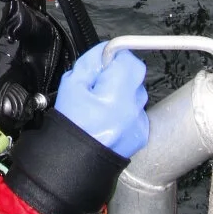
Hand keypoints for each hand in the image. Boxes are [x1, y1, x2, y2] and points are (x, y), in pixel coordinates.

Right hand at [55, 43, 148, 158]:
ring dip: (125, 94)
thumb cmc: (71, 124)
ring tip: (104, 105)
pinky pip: (138, 113)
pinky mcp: (141, 134)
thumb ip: (91, 62)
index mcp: (116, 93)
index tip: (107, 62)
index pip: (130, 61)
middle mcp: (133, 108)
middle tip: (101, 85)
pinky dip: (128, 112)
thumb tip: (104, 53)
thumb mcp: (71, 84)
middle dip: (121, 76)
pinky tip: (111, 119)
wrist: (73, 160)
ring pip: (138, 96)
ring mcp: (139, 122)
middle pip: (136, 77)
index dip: (118, 58)